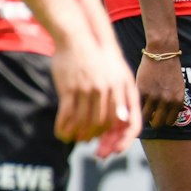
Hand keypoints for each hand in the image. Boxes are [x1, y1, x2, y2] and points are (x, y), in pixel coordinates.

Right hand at [52, 32, 139, 157]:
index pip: (130, 122)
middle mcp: (109, 91)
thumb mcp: (118, 77)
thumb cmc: (99, 60)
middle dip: (97, 139)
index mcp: (125, 89)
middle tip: (87, 144)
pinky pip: (67, 115)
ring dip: (78, 135)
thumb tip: (121, 123)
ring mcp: (89, 90)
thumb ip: (121, 99)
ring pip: (85, 122)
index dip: (124, 140)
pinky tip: (60, 133)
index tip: (115, 151)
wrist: (79, 38)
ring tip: (73, 140)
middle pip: (106, 125)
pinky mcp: (71, 88)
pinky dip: (64, 127)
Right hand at [136, 51, 185, 130]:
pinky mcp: (141, 91)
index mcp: (178, 100)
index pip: (169, 121)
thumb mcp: (179, 87)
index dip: (163, 120)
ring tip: (141, 109)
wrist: (162, 53)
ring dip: (143, 114)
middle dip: (153, 120)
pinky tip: (135, 102)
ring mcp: (153, 96)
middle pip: (157, 122)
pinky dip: (135, 106)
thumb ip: (174, 101)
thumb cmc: (171, 69)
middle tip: (149, 116)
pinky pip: (136, 105)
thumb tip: (167, 117)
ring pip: (145, 116)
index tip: (158, 117)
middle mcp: (167, 101)